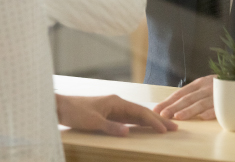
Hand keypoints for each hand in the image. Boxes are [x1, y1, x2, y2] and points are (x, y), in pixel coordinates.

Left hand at [56, 94, 176, 136]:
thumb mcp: (92, 122)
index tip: (165, 130)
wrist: (60, 107)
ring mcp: (113, 108)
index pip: (140, 112)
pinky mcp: (108, 114)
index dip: (153, 121)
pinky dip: (139, 123)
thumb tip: (128, 131)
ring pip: (136, 116)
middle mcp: (117, 103)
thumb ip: (110, 127)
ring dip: (150, 122)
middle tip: (174, 128)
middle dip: (158, 120)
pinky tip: (144, 127)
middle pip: (141, 113)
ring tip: (164, 128)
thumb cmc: (75, 112)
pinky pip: (128, 119)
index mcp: (116, 102)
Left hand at [154, 74, 215, 119]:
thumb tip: (174, 104)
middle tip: (162, 115)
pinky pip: (219, 108)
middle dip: (174, 107)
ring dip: (189, 110)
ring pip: (201, 103)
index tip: (156, 109)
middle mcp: (205, 88)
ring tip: (178, 117)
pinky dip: (211, 112)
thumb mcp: (205, 85)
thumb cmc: (220, 86)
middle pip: (188, 98)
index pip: (180, 94)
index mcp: (198, 84)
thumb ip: (192, 93)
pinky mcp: (228, 102)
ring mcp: (217, 95)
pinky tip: (202, 118)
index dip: (168, 102)